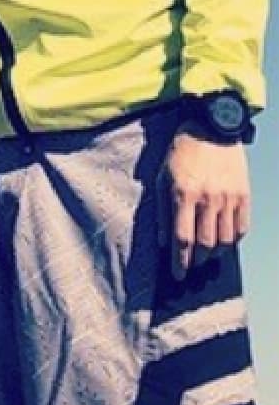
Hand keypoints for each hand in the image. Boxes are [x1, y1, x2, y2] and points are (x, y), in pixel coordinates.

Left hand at [160, 130, 249, 279]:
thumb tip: (163, 242)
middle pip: (205, 243)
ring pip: (225, 240)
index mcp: (183, 195)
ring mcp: (228, 198)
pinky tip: (225, 243)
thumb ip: (162, 212)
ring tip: (207, 256)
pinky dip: (233, 241)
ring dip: (215, 254)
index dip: (180, 261)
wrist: (211, 129)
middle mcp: (208, 199)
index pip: (182, 239)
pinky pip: (241, 227)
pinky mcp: (243, 195)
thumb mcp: (161, 179)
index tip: (177, 275)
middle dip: (197, 261)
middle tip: (191, 266)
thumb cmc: (181, 154)